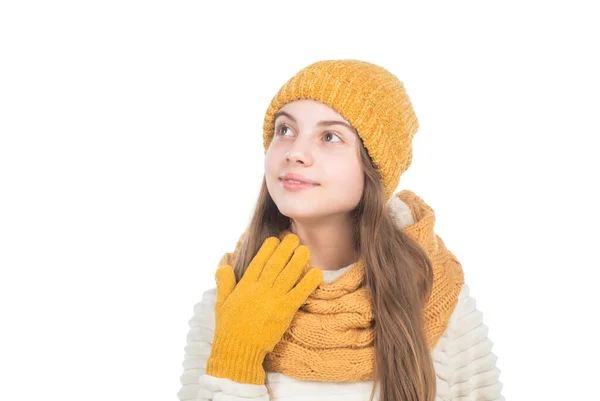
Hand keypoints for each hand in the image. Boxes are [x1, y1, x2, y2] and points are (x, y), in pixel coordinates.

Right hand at [206, 232, 322, 383]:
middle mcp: (260, 288)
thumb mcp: (221, 302)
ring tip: (305, 250)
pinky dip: (308, 282)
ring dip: (298, 260)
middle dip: (285, 249)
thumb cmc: (228, 328)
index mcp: (246, 285)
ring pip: (288, 274)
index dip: (268, 249)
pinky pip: (299, 293)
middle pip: (276, 264)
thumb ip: (224, 282)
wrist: (238, 348)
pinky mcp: (285, 310)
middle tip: (294, 238)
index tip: (275, 239)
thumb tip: (223, 266)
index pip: (259, 262)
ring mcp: (274, 298)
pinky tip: (317, 273)